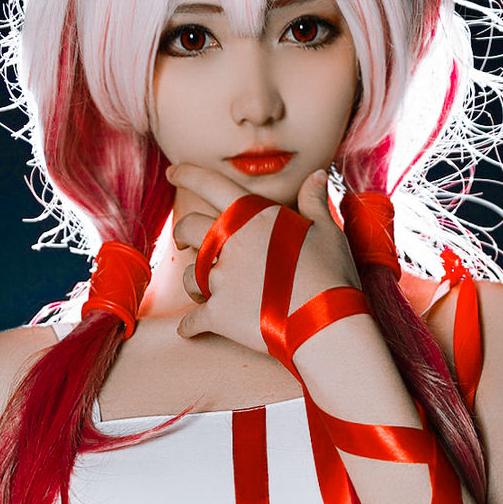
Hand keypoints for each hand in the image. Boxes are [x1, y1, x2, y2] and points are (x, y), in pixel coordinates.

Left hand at [168, 166, 357, 355]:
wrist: (325, 321)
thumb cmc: (329, 272)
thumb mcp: (327, 230)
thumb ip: (313, 200)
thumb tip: (316, 176)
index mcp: (251, 216)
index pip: (210, 184)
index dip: (187, 174)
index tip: (173, 173)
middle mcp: (228, 242)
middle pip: (187, 228)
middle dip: (182, 233)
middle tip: (184, 240)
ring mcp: (220, 279)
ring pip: (188, 275)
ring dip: (193, 281)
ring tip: (202, 289)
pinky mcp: (218, 314)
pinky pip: (192, 320)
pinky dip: (191, 326)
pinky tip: (190, 330)